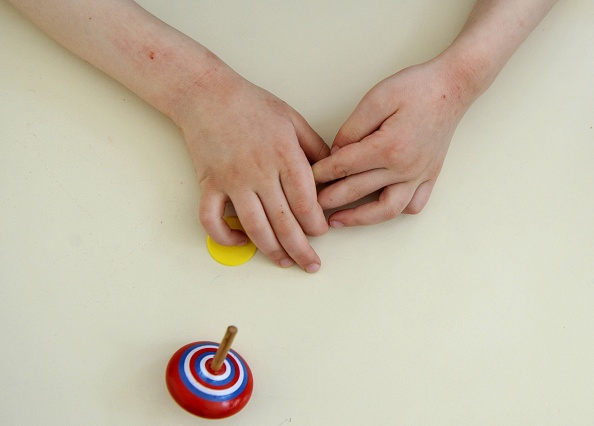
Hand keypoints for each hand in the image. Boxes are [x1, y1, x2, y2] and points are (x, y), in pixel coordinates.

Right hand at [177, 65, 329, 271]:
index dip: (317, 224)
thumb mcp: (293, 119)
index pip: (306, 202)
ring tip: (284, 262)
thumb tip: (332, 173)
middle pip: (284, 222)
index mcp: (284, 155)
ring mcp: (232, 181)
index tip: (322, 232)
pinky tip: (239, 242)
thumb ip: (314, 147)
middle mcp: (259, 172)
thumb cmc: (251, 104)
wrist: (207, 94)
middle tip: (311, 264)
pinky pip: (212, 220)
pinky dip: (224, 237)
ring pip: (254, 228)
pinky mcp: (209, 185)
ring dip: (271, 251)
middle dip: (301, 249)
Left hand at [312, 57, 475, 226]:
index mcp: (388, 147)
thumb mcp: (376, 98)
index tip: (305, 178)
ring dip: (359, 218)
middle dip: (329, 199)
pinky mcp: (430, 176)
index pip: (344, 166)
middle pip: (357, 191)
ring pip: (387, 209)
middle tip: (310, 204)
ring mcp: (420, 175)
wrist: (454, 86)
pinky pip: (414, 205)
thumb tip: (336, 152)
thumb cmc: (416, 87)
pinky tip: (380, 208)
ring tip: (338, 220)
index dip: (320, 173)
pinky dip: (397, 210)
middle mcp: (405, 167)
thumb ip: (352, 129)